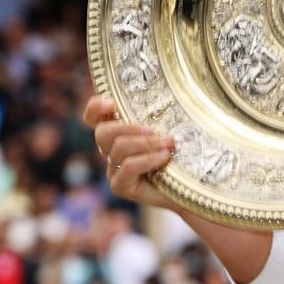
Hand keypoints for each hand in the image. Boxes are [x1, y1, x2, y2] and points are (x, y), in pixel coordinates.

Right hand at [83, 95, 177, 210]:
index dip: (95, 108)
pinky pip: (129, 167)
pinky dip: (148, 159)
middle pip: (103, 132)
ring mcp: (113, 169)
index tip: (111, 103)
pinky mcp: (120, 186)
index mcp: (118, 133)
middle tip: (152, 130)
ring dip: (146, 143)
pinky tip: (164, 157)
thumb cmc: (180, 156)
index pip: (94, 117)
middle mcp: (111, 150)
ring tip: (168, 143)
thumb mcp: (172, 130)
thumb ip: (161, 115)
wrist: (189, 188)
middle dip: (128, 128)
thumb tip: (171, 95)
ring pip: (119, 148)